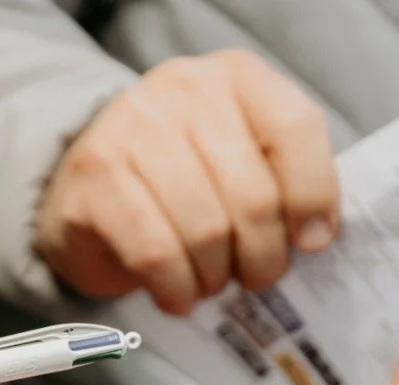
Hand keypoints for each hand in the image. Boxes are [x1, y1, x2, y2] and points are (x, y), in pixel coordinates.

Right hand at [34, 50, 338, 314]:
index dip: (313, 196)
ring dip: (215, 276)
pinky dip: (175, 287)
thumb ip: (280, 179)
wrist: (84, 186)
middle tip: (255, 277)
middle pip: (252, 192)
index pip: (294, 127)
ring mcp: (132, 128)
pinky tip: (176, 295)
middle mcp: (183, 89)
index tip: (313, 242)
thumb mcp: (237, 158)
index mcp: (235, 75)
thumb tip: (314, 237)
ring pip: (205, 228)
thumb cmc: (176, 181)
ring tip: (210, 284)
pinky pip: (154, 251)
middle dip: (262, 254)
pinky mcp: (95, 177)